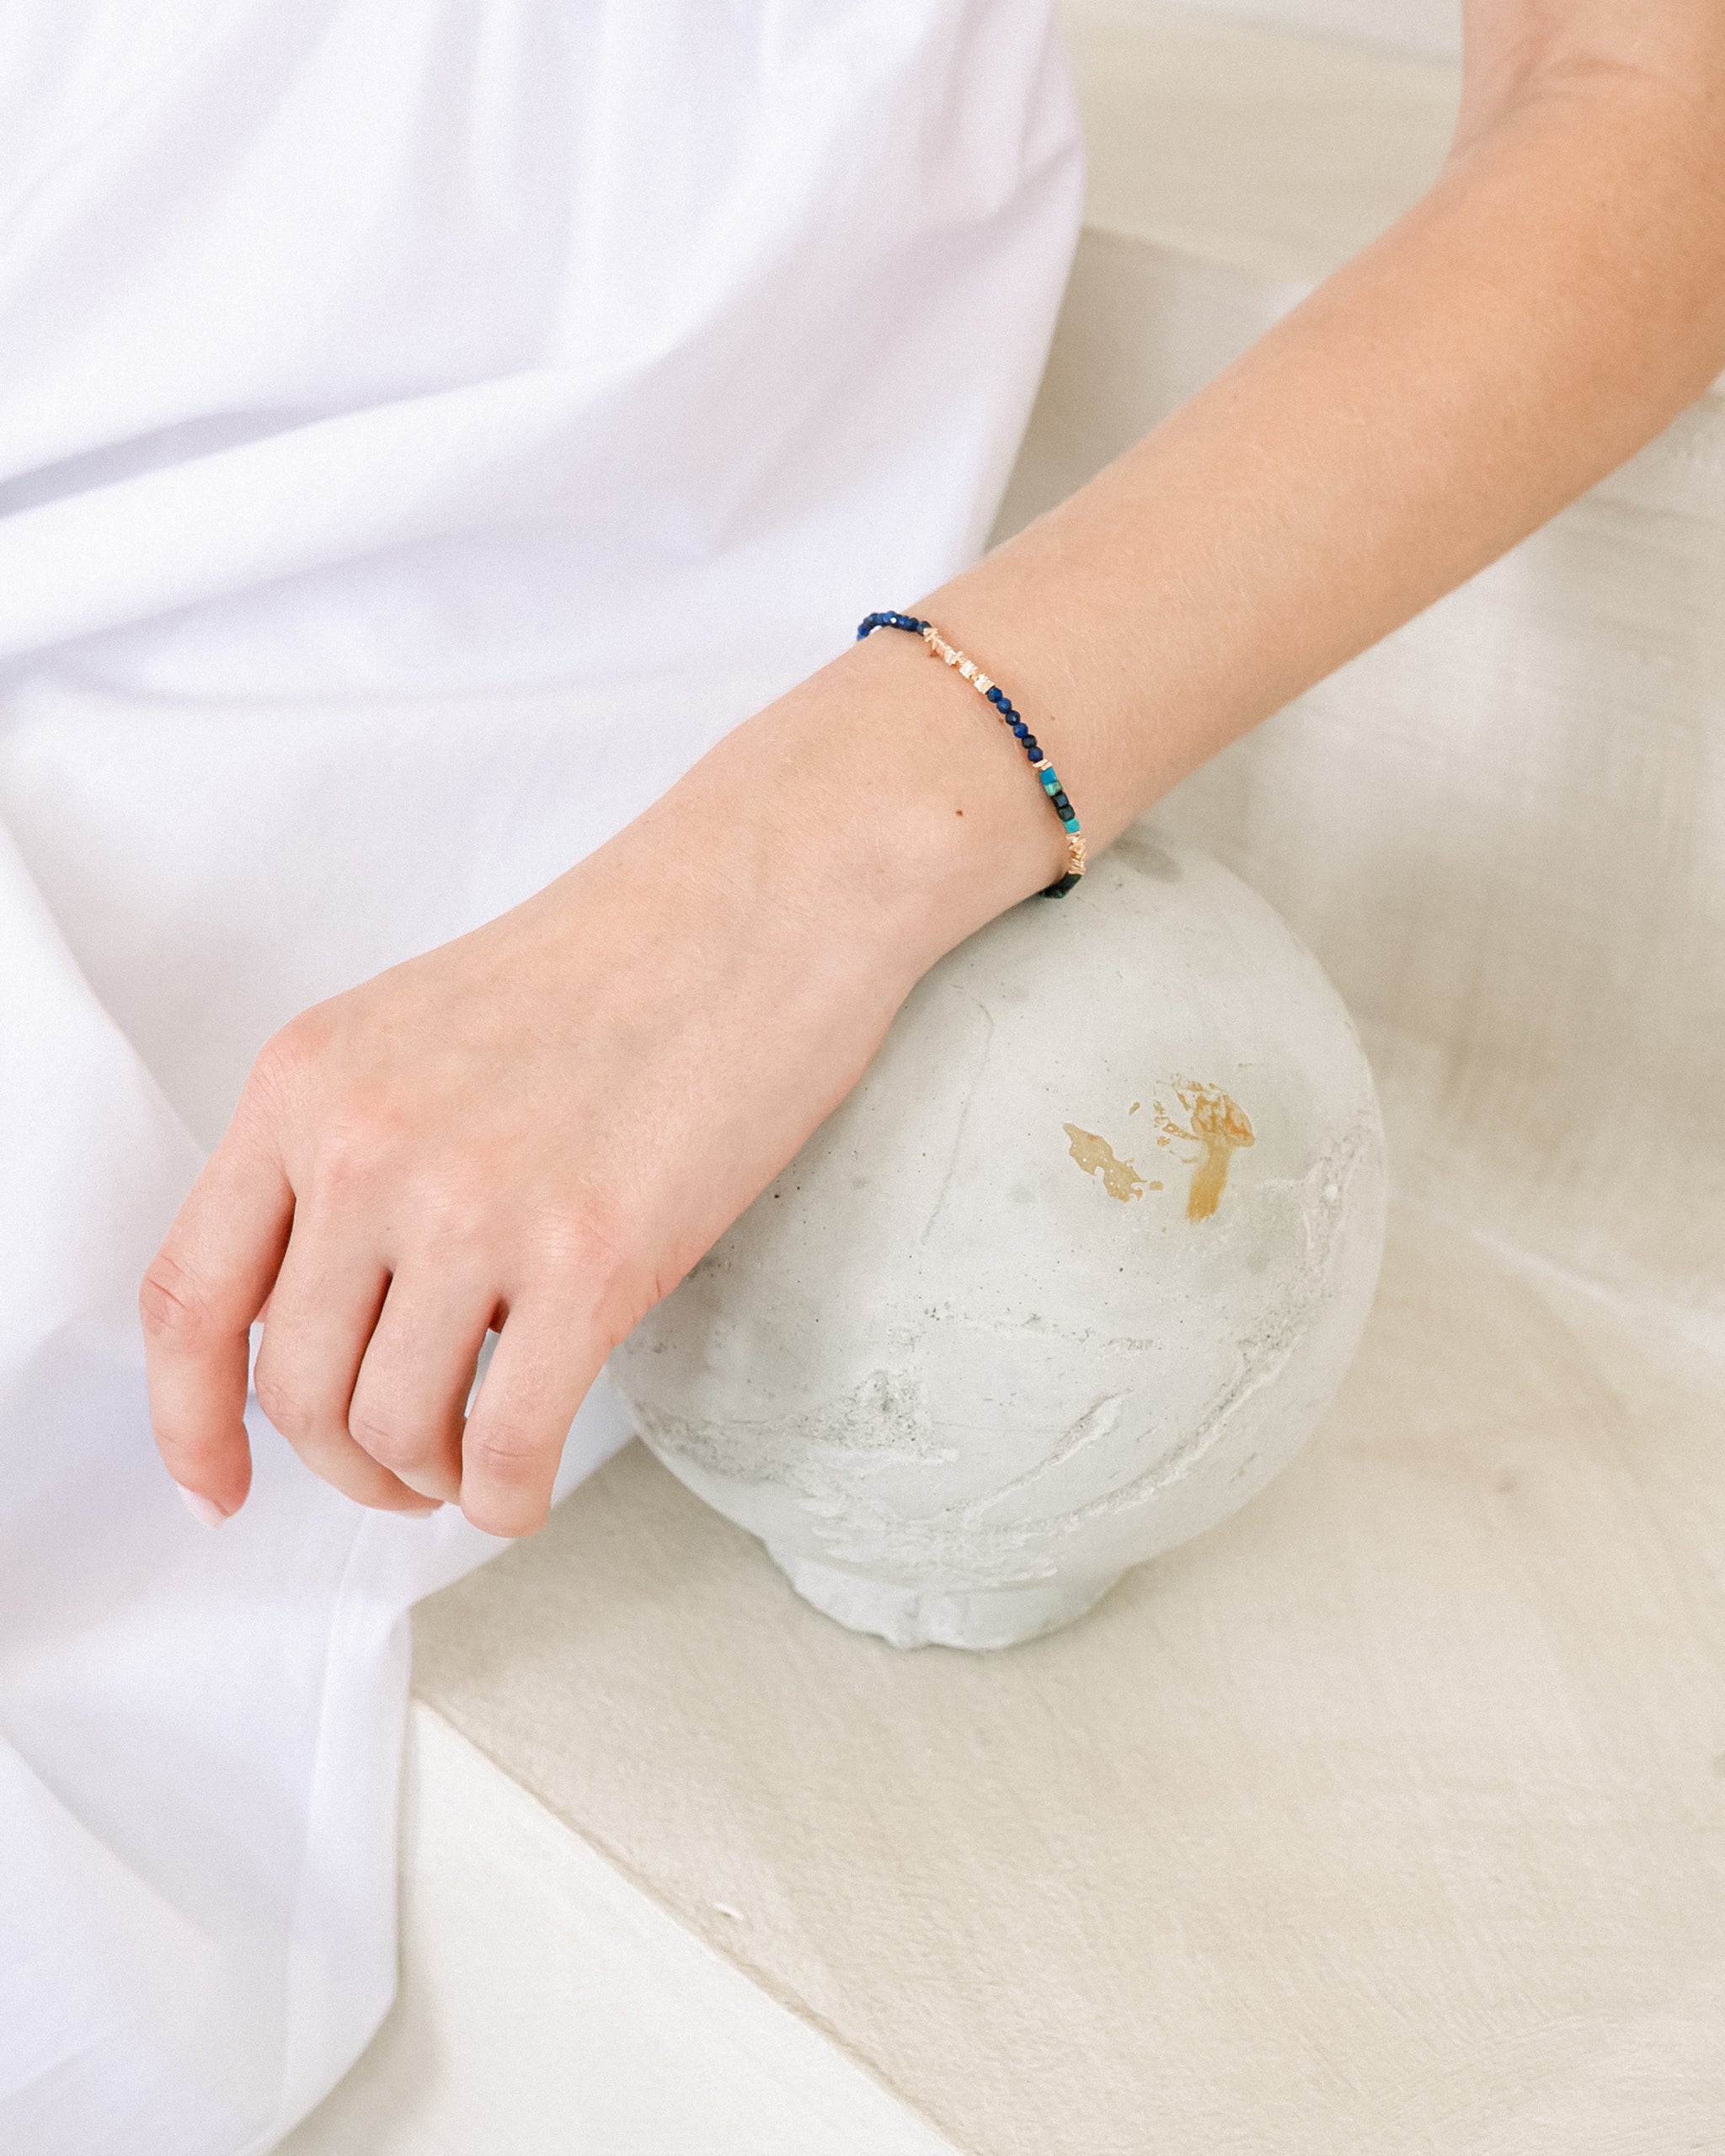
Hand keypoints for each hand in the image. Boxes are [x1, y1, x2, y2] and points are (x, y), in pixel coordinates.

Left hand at [138, 656, 998, 1535]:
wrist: (769, 891)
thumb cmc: (624, 956)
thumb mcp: (422, 1028)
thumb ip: (348, 1151)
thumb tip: (336, 1311)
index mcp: (307, 1079)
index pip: (189, 1295)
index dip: (186, 1422)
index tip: (215, 1485)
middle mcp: (365, 1143)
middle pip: (295, 1389)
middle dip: (344, 1465)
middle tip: (401, 1471)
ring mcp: (475, 1201)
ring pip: (391, 1430)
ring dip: (425, 1481)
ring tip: (472, 1464)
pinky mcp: (592, 1256)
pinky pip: (507, 1447)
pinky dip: (506, 1498)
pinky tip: (527, 1482)